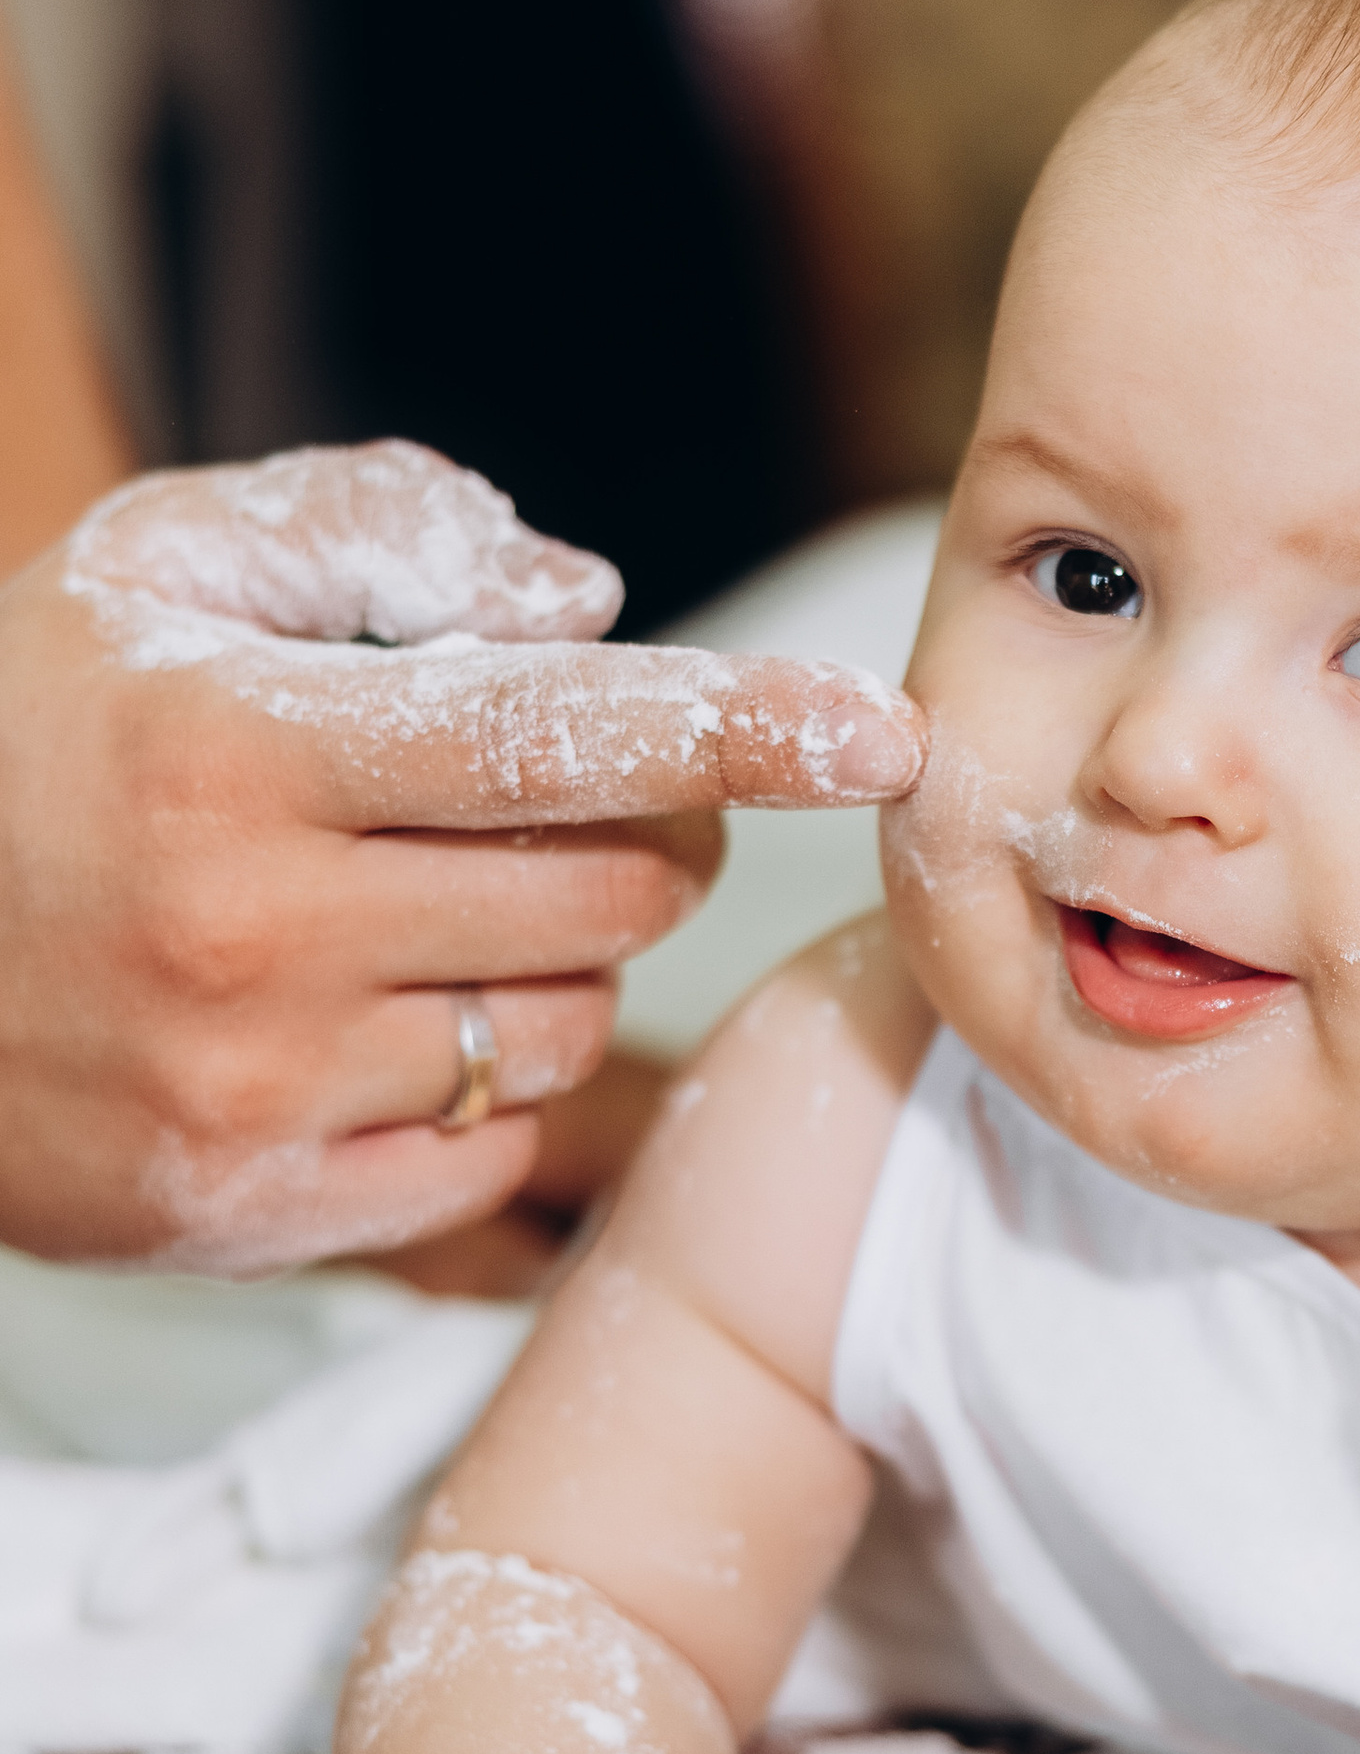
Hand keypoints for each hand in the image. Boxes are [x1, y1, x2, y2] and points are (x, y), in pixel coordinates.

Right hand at [0, 441, 923, 1271]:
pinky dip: (476, 1089)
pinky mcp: (251, 1218)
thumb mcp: (151, 569)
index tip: (880, 730)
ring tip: (428, 912)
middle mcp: (254, 936)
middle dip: (644, 838)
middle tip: (576, 803)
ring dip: (557, 967)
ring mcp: (253, 1098)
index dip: (740, 726)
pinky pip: (486, 1159)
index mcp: (238, 753)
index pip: (554, 735)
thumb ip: (374, 536)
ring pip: (566, 1031)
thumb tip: (587, 600)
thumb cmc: (24, 737)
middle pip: (616, 898)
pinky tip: (374, 1025)